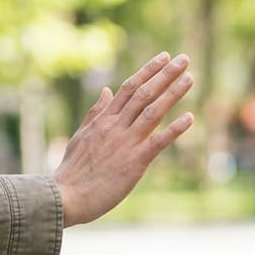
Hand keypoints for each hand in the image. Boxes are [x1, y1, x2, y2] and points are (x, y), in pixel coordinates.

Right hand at [52, 52, 194, 225]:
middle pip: (144, 94)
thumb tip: (107, 90)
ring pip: (152, 111)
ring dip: (172, 93)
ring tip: (189, 78)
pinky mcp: (134, 162)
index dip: (148, 71)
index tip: (164, 57)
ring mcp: (125, 143)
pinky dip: (174, 129)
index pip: (129, 88)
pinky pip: (158, 142)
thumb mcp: (81, 135)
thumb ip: (96, 113)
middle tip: (184, 59)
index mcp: (103, 120)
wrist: (64, 197)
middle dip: (165, 75)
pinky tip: (190, 118)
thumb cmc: (72, 171)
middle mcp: (115, 127)